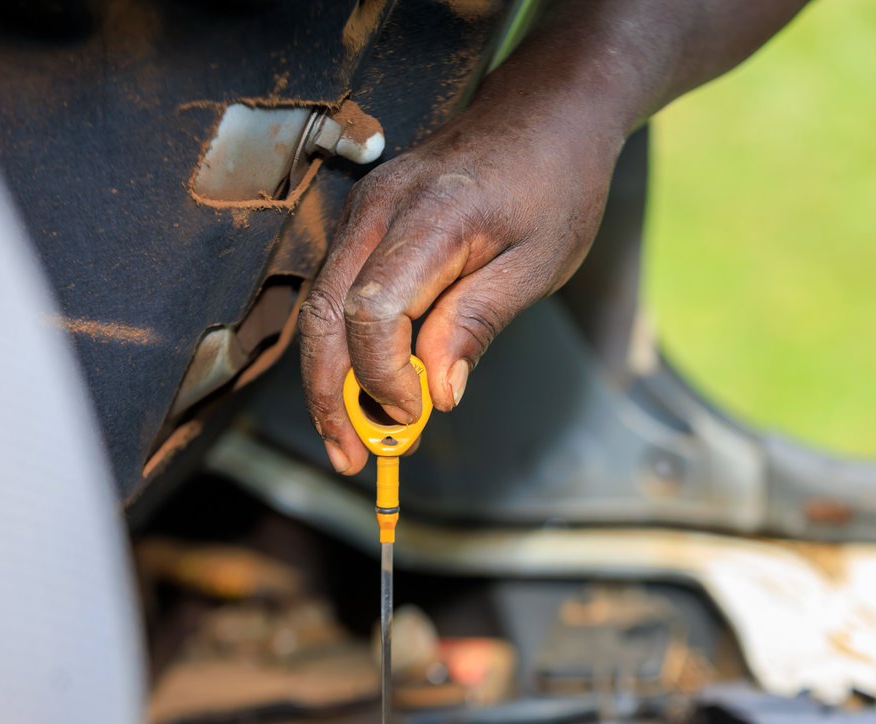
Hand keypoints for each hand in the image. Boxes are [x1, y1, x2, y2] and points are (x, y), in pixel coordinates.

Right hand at [298, 94, 621, 474]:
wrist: (548, 113)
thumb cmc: (554, 184)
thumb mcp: (536, 263)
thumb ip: (477, 322)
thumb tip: (438, 392)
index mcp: (430, 216)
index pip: (372, 308)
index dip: (384, 375)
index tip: (414, 413)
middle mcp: (380, 208)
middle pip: (325, 312)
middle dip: (331, 393)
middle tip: (351, 457)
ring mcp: (366, 210)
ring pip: (321, 305)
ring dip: (331, 375)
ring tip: (353, 437)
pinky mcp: (369, 221)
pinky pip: (340, 289)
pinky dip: (346, 344)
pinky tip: (367, 386)